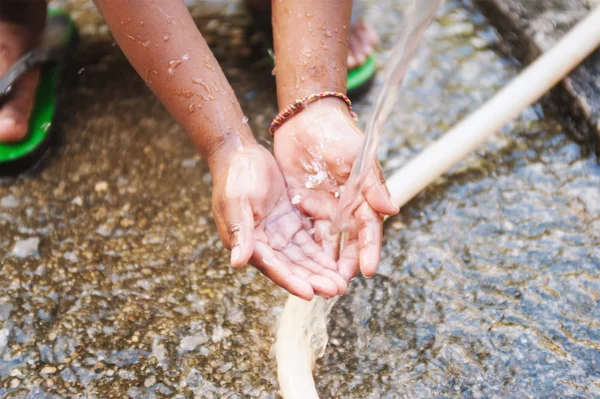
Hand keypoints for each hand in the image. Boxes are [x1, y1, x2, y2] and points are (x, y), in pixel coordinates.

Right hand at [211, 142, 346, 299]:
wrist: (240, 153)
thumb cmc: (234, 176)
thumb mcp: (236, 201)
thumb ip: (239, 230)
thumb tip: (238, 261)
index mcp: (247, 242)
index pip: (273, 266)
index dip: (291, 281)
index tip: (310, 293)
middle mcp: (263, 244)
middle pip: (291, 267)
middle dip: (313, 280)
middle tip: (336, 290)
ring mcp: (277, 234)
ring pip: (302, 258)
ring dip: (320, 271)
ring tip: (340, 283)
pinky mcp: (288, 222)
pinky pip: (307, 242)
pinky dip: (320, 253)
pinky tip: (336, 263)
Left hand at [273, 98, 398, 281]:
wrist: (306, 119)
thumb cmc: (338, 134)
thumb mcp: (357, 156)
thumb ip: (371, 184)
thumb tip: (391, 210)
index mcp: (362, 198)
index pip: (367, 230)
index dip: (368, 250)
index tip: (367, 270)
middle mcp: (344, 208)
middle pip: (347, 243)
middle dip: (344, 264)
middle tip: (338, 286)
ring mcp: (322, 208)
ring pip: (326, 242)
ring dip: (324, 262)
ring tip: (319, 283)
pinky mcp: (302, 206)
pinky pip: (303, 232)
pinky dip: (303, 249)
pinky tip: (298, 266)